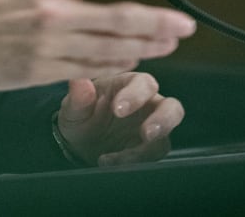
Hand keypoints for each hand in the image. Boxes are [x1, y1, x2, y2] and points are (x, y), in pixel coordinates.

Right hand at [0, 0, 195, 97]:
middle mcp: (52, 16)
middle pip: (121, 19)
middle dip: (160, 21)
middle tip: (186, 23)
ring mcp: (49, 47)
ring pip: (112, 48)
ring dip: (147, 46)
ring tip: (168, 42)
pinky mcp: (42, 72)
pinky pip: (90, 71)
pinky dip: (116, 65)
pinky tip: (132, 59)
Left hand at [56, 72, 183, 165]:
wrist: (78, 144)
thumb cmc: (80, 117)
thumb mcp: (73, 109)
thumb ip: (78, 98)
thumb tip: (80, 83)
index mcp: (126, 85)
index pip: (142, 82)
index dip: (136, 95)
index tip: (118, 110)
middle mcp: (145, 103)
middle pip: (171, 106)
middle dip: (162, 120)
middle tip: (146, 133)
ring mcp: (151, 125)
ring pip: (168, 135)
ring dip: (148, 147)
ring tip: (120, 157)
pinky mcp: (152, 147)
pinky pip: (153, 154)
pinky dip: (134, 160)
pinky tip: (110, 161)